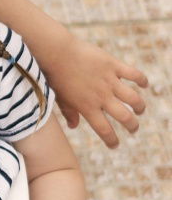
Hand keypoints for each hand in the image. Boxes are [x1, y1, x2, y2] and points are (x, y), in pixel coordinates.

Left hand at [46, 34, 147, 148]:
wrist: (56, 53)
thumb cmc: (55, 77)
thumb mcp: (60, 99)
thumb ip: (69, 113)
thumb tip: (73, 126)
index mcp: (87, 108)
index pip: (104, 130)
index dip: (112, 140)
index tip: (115, 145)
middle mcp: (101, 97)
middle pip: (124, 116)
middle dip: (132, 126)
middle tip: (133, 128)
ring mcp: (109, 81)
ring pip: (133, 98)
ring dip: (139, 106)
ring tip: (140, 110)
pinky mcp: (113, 66)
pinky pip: (133, 74)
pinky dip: (142, 80)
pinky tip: (144, 85)